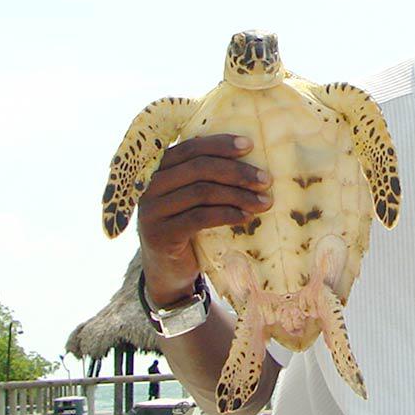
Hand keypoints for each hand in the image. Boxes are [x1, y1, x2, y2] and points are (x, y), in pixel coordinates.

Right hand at [137, 134, 271, 305]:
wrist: (168, 269)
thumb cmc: (188, 225)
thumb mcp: (194, 197)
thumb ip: (208, 176)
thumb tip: (252, 157)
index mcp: (158, 168)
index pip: (190, 147)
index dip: (220, 144)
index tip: (249, 145)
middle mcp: (149, 186)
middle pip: (199, 168)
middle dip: (237, 172)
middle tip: (265, 180)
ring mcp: (151, 210)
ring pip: (202, 192)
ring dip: (238, 195)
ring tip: (264, 202)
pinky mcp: (160, 234)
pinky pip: (200, 217)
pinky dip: (227, 214)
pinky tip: (247, 217)